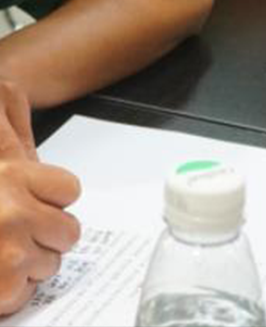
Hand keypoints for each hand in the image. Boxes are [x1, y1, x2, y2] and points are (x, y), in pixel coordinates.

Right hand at [0, 82, 80, 316]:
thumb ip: (12, 160)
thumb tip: (45, 184)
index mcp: (8, 175)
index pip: (69, 189)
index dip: (51, 200)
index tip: (32, 204)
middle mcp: (12, 211)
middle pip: (69, 230)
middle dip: (44, 237)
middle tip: (9, 237)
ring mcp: (9, 250)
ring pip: (52, 263)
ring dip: (26, 266)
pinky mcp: (1, 285)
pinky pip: (27, 293)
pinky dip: (8, 294)